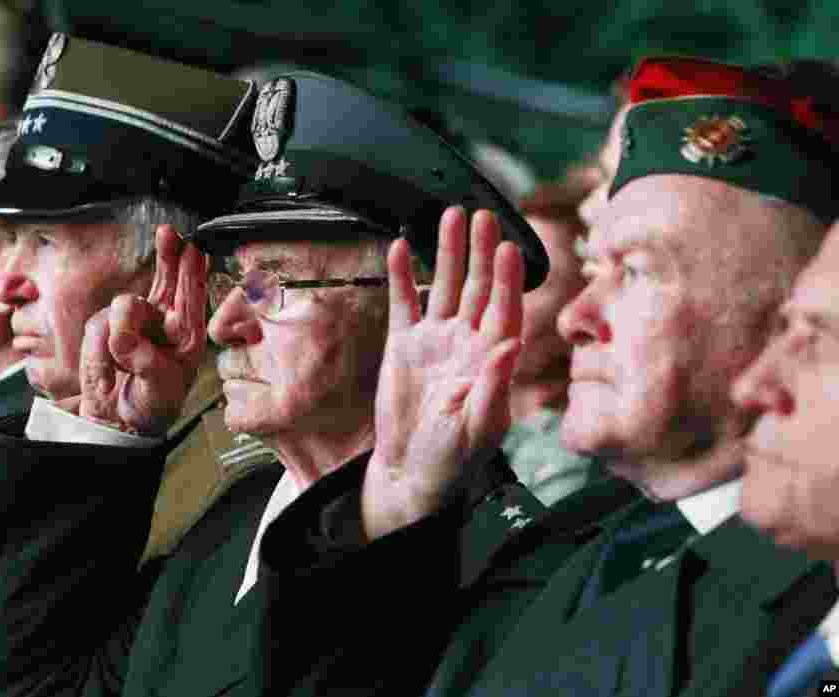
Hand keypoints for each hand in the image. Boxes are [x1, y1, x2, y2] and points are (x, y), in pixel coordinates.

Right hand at [79, 225, 207, 435]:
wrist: (117, 420)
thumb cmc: (150, 405)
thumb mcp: (159, 389)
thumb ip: (144, 361)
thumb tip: (122, 334)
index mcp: (186, 336)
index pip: (192, 297)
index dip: (192, 271)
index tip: (193, 248)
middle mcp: (163, 322)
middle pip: (168, 279)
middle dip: (168, 255)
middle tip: (168, 234)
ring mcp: (134, 321)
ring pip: (124, 306)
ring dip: (120, 335)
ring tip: (123, 365)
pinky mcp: (105, 326)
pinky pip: (98, 326)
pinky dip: (99, 348)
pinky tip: (109, 365)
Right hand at [362, 207, 523, 539]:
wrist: (410, 472)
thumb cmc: (454, 458)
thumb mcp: (479, 428)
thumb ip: (493, 385)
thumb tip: (510, 344)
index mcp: (492, 359)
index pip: (504, 309)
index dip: (506, 279)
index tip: (509, 248)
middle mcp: (466, 342)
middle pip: (476, 287)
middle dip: (480, 251)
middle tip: (482, 216)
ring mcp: (435, 340)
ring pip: (443, 285)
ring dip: (446, 252)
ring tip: (449, 216)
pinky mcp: (404, 345)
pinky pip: (404, 302)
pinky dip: (401, 275)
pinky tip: (400, 246)